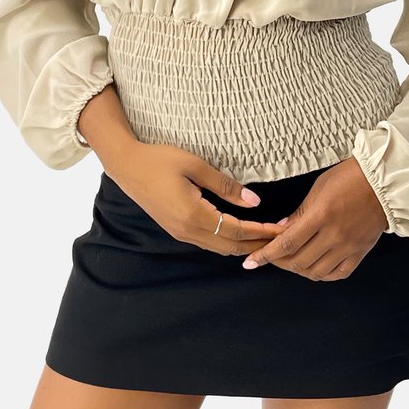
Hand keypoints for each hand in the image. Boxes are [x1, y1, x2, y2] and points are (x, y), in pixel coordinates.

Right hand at [107, 141, 288, 257]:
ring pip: (220, 248)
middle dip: (258, 244)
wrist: (126, 165)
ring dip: (245, 245)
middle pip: (231, 247)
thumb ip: (225, 185)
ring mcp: (181, 233)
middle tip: (282, 236)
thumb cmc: (159, 159)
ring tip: (266, 235)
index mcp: (194, 216)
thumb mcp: (195, 165)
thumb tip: (254, 201)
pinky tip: (241, 233)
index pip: (237, 232)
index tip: (282, 228)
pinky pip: (209, 243)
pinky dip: (229, 242)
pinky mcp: (177, 230)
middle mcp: (188, 231)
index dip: (262, 232)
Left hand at [240, 157, 388, 279]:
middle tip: (270, 255)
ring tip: (290, 260)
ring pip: (315, 272)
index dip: (266, 255)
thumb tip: (281, 230)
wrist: (384, 182)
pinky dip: (321, 274)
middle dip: (278, 261)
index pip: (287, 243)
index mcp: (321, 215)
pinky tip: (313, 267)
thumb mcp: (318, 189)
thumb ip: (300, 213)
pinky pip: (337, 274)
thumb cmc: (349, 177)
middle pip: (298, 261)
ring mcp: (348, 247)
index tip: (250, 262)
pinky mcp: (360, 253)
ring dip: (298, 269)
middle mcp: (334, 235)